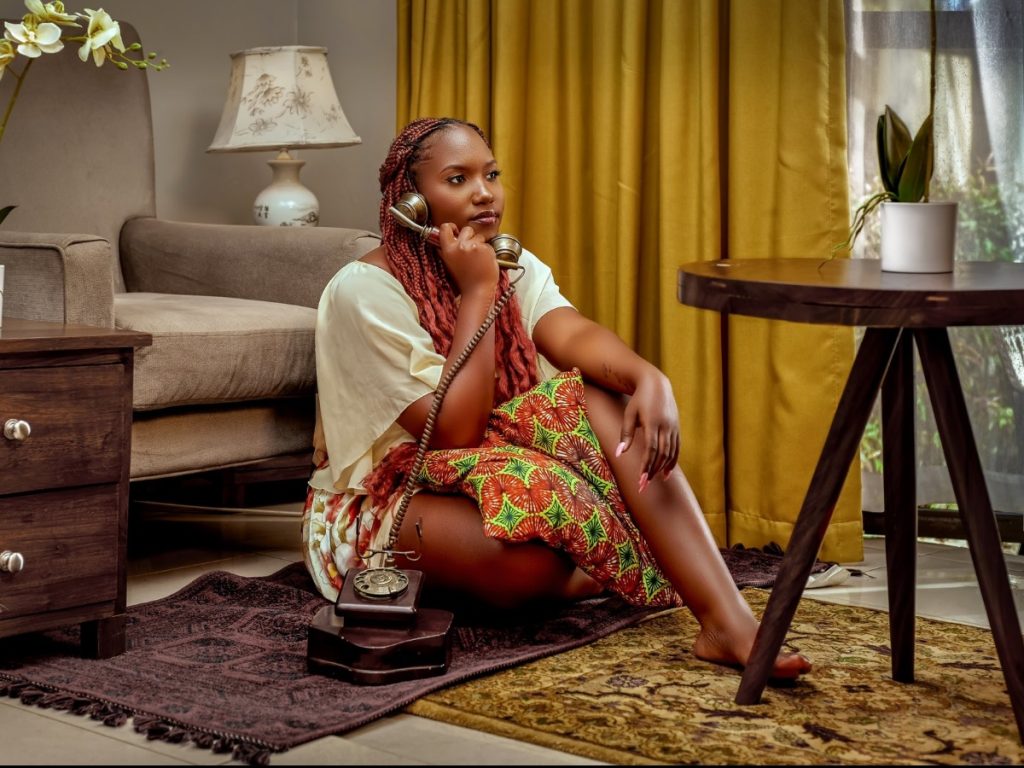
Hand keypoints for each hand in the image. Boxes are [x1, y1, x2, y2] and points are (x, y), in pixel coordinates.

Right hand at [437, 222, 498, 295]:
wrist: (477, 290)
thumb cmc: (465, 280)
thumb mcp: (450, 263)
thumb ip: (450, 250)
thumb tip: (451, 237)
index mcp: (448, 250)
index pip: (445, 228)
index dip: (451, 227)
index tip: (455, 231)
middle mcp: (460, 246)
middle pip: (466, 229)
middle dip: (470, 237)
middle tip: (471, 251)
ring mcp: (474, 247)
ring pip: (479, 237)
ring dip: (480, 245)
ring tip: (478, 259)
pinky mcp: (486, 249)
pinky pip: (488, 245)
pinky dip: (488, 252)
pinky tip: (485, 262)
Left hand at [616, 370, 679, 488]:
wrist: (657, 384)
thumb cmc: (639, 400)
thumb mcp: (629, 414)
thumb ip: (625, 434)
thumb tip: (619, 454)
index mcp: (653, 422)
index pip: (651, 449)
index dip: (647, 466)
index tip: (641, 480)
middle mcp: (666, 426)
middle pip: (661, 454)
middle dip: (653, 471)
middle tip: (644, 485)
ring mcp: (673, 427)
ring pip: (671, 452)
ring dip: (662, 468)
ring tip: (654, 481)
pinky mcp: (677, 428)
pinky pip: (676, 448)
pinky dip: (672, 461)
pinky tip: (666, 472)